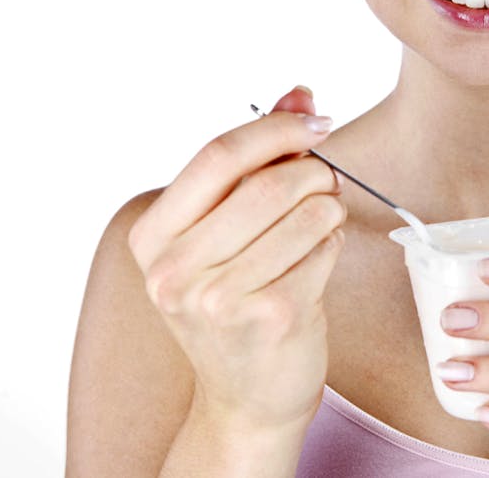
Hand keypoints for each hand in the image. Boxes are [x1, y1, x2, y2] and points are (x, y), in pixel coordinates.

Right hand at [127, 86, 346, 434]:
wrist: (248, 396)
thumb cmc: (237, 302)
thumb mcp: (225, 231)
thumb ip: (257, 159)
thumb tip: (302, 93)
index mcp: (154, 237)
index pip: (217, 156)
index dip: (275, 128)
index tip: (316, 122)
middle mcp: (176, 269)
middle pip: (268, 183)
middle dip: (314, 173)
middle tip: (325, 184)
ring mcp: (221, 298)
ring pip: (308, 213)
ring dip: (330, 209)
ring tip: (321, 224)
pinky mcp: (272, 316)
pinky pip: (326, 249)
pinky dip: (334, 245)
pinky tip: (318, 261)